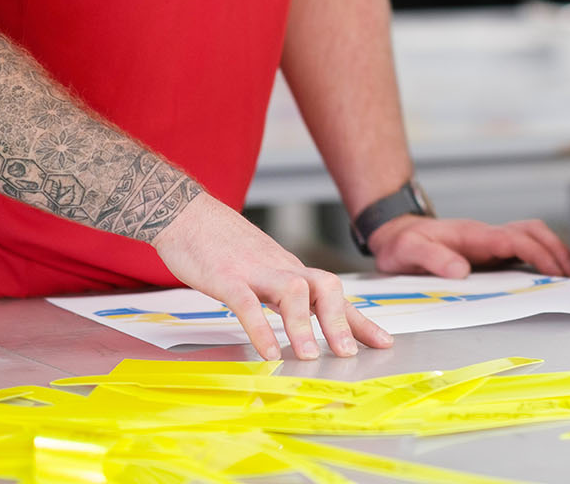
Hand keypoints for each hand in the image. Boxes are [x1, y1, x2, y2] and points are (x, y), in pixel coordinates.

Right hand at [152, 192, 391, 361]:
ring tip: (310, 357)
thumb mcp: (261, 267)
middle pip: (325, 288)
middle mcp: (280, 268)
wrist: (185, 213)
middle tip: (350, 354)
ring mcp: (254, 270)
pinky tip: (268, 352)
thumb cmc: (221, 244)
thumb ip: (280, 292)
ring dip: (303, 326)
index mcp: (290, 269)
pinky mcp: (226, 277)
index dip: (360, 319)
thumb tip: (302, 318)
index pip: (334, 295)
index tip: (384, 342)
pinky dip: (260, 329)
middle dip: (342, 321)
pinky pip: (247, 303)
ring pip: (293, 292)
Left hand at [368, 216, 569, 278]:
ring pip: (531, 235)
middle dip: (555, 250)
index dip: (538, 253)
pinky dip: (542, 254)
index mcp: (473, 235)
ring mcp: (489, 241)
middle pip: (531, 231)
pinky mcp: (488, 250)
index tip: (555, 271)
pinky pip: (522, 247)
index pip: (514, 239)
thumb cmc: (402, 244)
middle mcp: (486, 235)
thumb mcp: (409, 252)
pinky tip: (550, 270)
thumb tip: (460, 270)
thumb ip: (433, 259)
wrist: (396, 234)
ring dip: (553, 249)